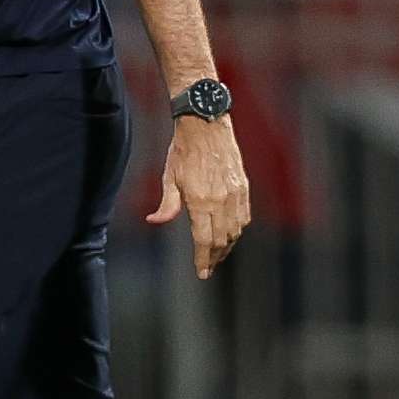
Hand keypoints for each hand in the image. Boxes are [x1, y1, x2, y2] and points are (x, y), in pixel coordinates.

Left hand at [148, 115, 251, 279]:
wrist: (206, 125)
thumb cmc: (183, 150)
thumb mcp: (169, 177)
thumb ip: (166, 205)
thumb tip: (154, 221)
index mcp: (200, 200)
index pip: (204, 240)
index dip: (203, 260)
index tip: (202, 273)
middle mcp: (221, 201)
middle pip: (222, 240)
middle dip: (215, 257)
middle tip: (208, 266)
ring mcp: (235, 194)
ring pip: (235, 231)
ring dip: (227, 246)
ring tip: (218, 254)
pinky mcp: (244, 187)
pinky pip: (244, 217)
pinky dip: (238, 230)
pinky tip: (230, 234)